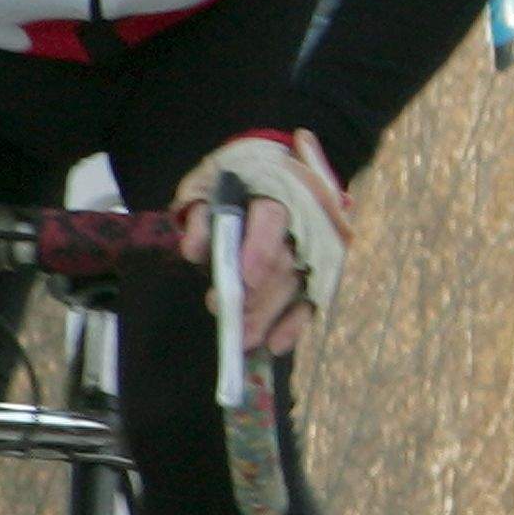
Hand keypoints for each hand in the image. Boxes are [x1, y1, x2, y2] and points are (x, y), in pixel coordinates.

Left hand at [180, 129, 350, 354]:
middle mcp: (306, 220)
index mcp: (279, 189)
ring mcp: (316, 247)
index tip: (245, 280)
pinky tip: (275, 345)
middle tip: (229, 318)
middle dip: (258, 295)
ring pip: (296, 285)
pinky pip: (311, 300)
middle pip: (285, 261)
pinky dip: (294, 324)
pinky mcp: (319, 271)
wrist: (274, 169)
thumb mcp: (209, 183)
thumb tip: (194, 251)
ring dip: (269, 315)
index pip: (273, 219)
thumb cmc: (237, 177)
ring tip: (241, 340)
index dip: (260, 249)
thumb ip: (201, 214)